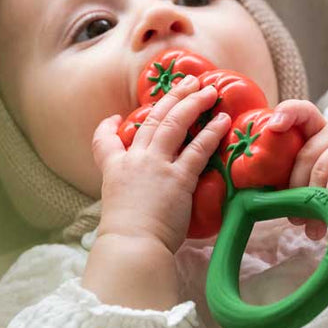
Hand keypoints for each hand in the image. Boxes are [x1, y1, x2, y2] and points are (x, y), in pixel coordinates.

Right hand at [92, 75, 230, 254]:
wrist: (131, 244)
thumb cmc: (125, 237)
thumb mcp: (115, 211)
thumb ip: (126, 199)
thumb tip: (133, 206)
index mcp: (115, 170)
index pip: (105, 141)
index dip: (109, 127)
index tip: (114, 119)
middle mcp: (135, 160)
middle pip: (153, 120)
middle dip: (171, 97)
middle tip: (188, 82)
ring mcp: (157, 166)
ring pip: (175, 123)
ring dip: (192, 103)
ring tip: (207, 90)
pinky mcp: (179, 178)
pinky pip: (198, 148)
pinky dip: (211, 132)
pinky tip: (222, 120)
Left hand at [269, 101, 327, 239]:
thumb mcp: (322, 182)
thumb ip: (301, 178)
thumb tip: (269, 198)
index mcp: (320, 132)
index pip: (302, 112)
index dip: (286, 114)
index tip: (272, 127)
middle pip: (304, 156)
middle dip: (296, 191)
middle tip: (295, 219)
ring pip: (320, 170)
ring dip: (313, 203)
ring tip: (313, 228)